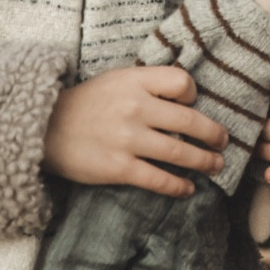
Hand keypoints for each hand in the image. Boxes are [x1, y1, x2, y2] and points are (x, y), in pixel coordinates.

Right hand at [41, 66, 228, 196]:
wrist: (44, 129)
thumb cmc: (86, 103)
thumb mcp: (116, 80)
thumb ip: (147, 84)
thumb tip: (184, 96)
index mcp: (135, 81)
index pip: (181, 82)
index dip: (194, 95)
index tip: (195, 105)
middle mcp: (135, 107)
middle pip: (189, 121)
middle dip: (213, 135)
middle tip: (224, 142)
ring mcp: (128, 139)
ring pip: (179, 153)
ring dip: (203, 161)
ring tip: (215, 166)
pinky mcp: (119, 168)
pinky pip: (158, 179)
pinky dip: (178, 186)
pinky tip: (188, 189)